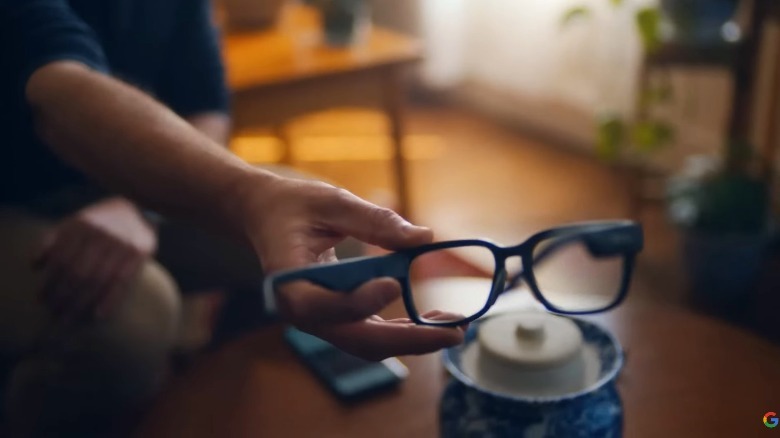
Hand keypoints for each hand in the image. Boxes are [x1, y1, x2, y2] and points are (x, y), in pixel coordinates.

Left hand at [33, 197, 156, 321]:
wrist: (140, 206)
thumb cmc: (102, 219)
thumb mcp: (76, 220)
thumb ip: (54, 238)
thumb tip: (35, 265)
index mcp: (82, 225)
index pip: (61, 259)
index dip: (50, 282)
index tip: (42, 299)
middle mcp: (101, 234)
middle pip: (78, 272)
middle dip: (64, 296)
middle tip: (55, 313)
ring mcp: (121, 243)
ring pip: (98, 280)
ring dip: (82, 302)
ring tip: (71, 317)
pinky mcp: (139, 253)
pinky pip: (122, 281)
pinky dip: (110, 300)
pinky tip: (99, 314)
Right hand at [235, 173, 464, 360]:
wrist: (265, 216)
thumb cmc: (292, 205)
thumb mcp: (330, 201)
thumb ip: (374, 219)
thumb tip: (423, 237)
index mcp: (287, 280)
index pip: (320, 304)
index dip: (357, 301)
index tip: (394, 283)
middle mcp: (301, 310)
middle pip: (355, 339)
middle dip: (408, 339)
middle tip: (454, 331)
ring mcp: (319, 319)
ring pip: (367, 344)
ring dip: (411, 339)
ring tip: (453, 327)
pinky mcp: (335, 317)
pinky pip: (370, 333)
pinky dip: (402, 330)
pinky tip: (433, 320)